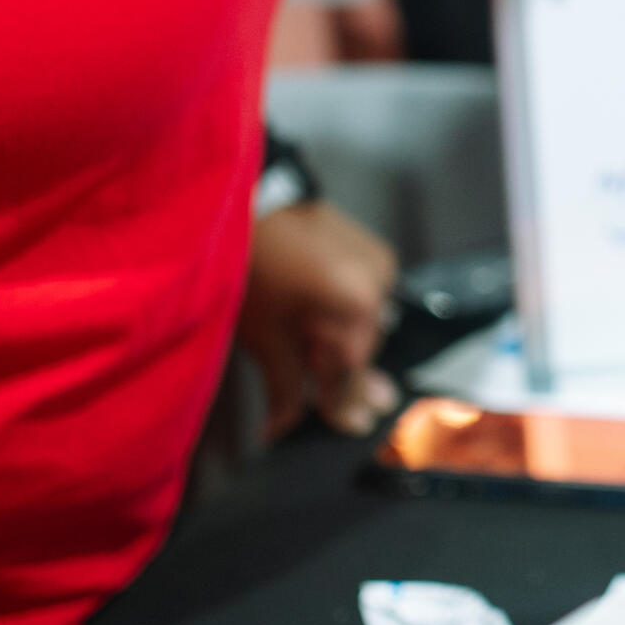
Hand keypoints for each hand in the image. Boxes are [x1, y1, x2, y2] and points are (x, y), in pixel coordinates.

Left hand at [240, 200, 402, 438]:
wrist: (247, 196)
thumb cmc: (251, 259)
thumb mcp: (263, 332)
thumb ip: (284, 384)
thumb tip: (283, 426)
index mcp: (358, 303)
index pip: (353, 371)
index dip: (342, 403)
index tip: (341, 428)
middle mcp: (377, 281)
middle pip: (362, 348)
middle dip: (342, 377)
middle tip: (333, 411)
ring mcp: (374, 261)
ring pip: (362, 324)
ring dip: (342, 348)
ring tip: (322, 370)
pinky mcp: (365, 248)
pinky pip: (362, 297)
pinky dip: (344, 318)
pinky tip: (324, 332)